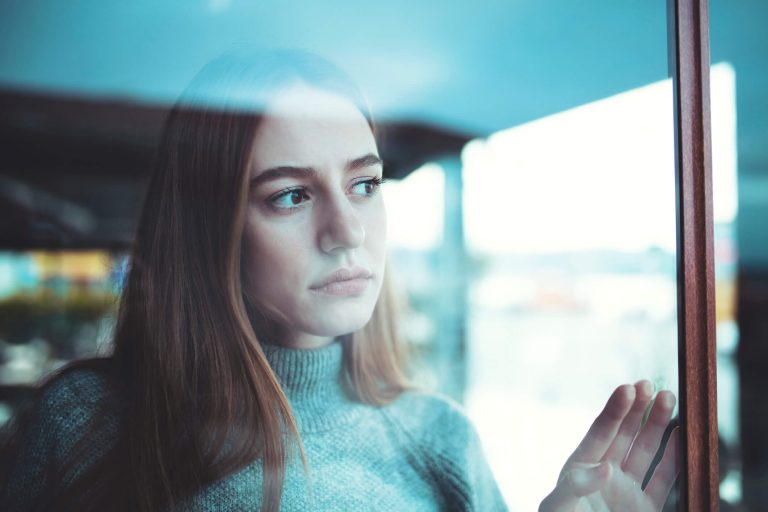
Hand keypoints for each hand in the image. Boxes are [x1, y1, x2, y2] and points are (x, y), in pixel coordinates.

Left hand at [539, 381, 679, 511]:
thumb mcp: (558, 506)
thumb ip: (577, 486)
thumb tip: (606, 467)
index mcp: (579, 469)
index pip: (599, 433)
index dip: (614, 411)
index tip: (627, 388)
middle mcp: (604, 476)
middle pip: (624, 436)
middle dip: (638, 410)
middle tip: (651, 385)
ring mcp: (627, 492)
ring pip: (646, 452)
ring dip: (658, 426)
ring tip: (670, 399)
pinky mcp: (646, 509)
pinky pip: (663, 480)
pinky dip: (674, 458)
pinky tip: (682, 436)